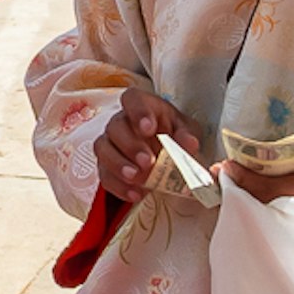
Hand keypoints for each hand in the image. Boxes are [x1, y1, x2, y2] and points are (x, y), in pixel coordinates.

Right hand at [93, 85, 196, 201]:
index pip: (132, 99)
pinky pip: (104, 175)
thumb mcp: (186, 132)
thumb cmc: (174, 136)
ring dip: (119, 165)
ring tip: (137, 178)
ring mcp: (111, 143)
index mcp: (143, 106)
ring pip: (103, 149)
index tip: (149, 128)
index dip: (137, 111)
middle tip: (148, 162)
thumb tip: (190, 144)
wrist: (167, 156)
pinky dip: (119, 186)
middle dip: (131, 146)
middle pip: (115, 126)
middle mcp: (122, 122)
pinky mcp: (106, 166)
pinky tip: (136, 194)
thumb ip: (187, 135)